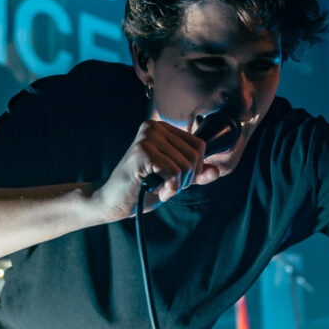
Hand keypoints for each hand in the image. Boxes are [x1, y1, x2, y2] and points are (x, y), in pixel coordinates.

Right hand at [93, 120, 212, 218]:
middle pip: (195, 155)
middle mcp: (154, 127)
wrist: (112, 201)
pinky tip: (157, 190)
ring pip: (186, 165)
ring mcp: (147, 138)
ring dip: (177, 185)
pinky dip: (170, 187)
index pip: (199, 145)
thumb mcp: (175, 179)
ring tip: (160, 188)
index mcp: (162, 128)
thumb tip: (216, 170)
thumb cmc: (142, 188)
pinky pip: (175, 172)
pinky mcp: (142, 152)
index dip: (195, 169)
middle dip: (186, 178)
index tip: (176, 179)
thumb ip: (196, 174)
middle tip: (167, 185)